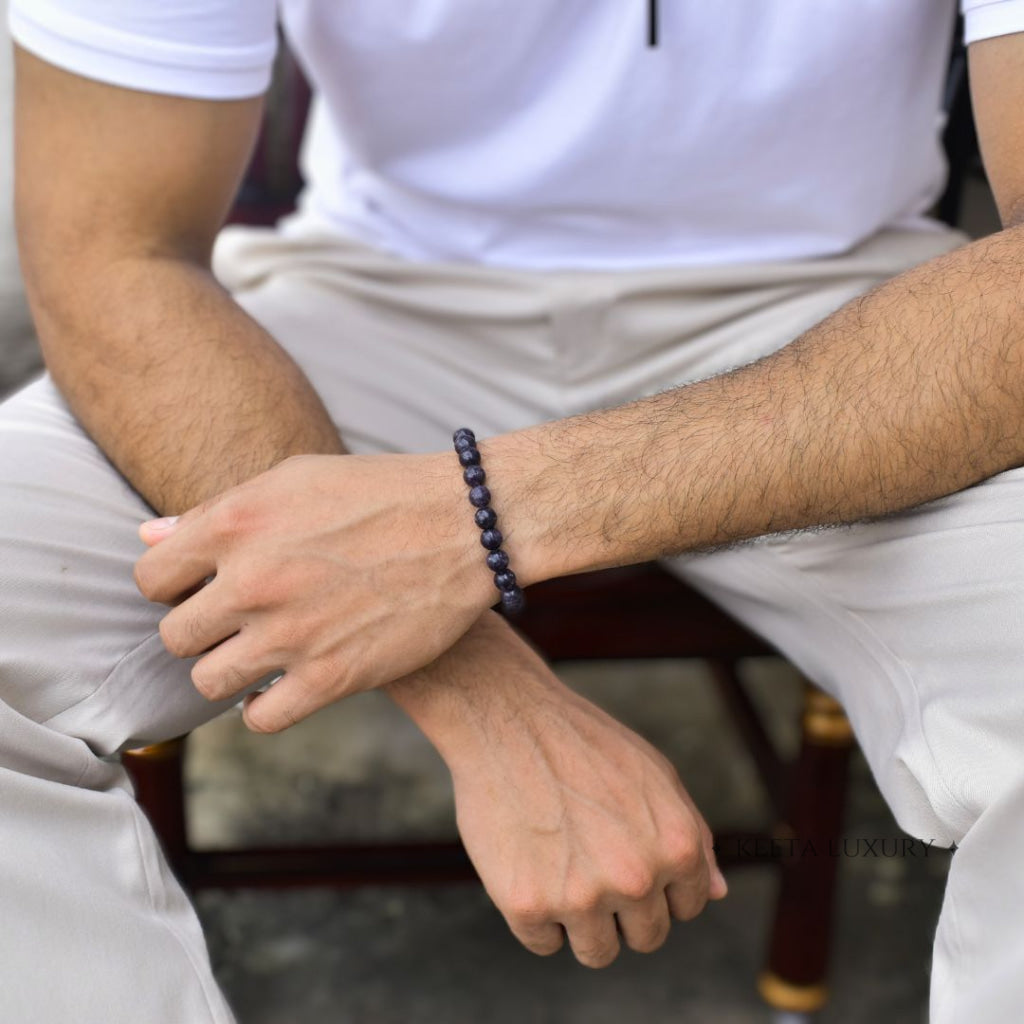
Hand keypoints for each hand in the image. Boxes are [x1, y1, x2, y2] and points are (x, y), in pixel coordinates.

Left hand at [134, 453, 492, 731]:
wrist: (464, 525)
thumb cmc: (380, 493)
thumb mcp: (293, 479)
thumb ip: (216, 511)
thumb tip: (151, 538)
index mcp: (236, 524)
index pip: (150, 578)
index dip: (171, 585)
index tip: (200, 587)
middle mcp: (253, 581)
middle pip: (175, 635)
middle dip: (201, 629)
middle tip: (238, 619)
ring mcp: (291, 635)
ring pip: (208, 682)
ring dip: (228, 670)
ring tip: (260, 652)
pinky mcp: (331, 678)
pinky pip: (259, 718)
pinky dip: (263, 707)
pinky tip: (282, 685)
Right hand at [387, 614, 726, 967]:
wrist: (507, 719)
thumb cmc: (583, 743)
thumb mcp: (656, 774)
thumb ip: (694, 836)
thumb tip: (718, 893)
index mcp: (677, 846)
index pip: (686, 908)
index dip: (656, 883)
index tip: (623, 853)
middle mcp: (636, 878)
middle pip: (645, 938)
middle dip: (622, 908)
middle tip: (587, 856)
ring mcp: (581, 896)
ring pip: (596, 952)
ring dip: (580, 920)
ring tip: (559, 862)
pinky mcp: (527, 905)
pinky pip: (544, 943)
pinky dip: (534, 914)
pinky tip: (527, 862)